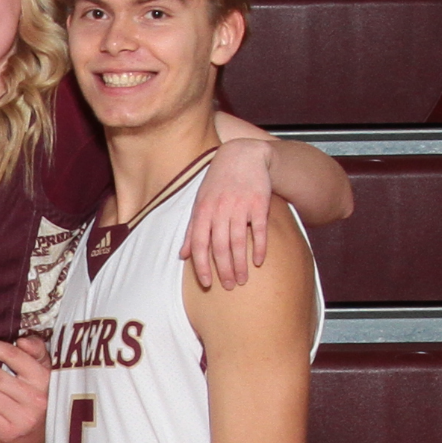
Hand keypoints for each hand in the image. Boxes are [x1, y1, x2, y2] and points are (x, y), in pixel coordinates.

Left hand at [182, 140, 276, 291]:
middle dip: (223, 270)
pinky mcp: (259, 203)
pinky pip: (259, 230)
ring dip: (240, 264)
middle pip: (220, 247)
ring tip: (242, 280)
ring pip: (238, 241)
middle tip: (228, 287)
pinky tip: (259, 261)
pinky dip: (259, 247)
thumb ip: (193, 230)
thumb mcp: (200, 203)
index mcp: (203, 212)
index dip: (201, 266)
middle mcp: (220, 210)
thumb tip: (182, 256)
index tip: (206, 284)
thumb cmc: (218, 183)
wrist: (243, 155)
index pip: (200, 245)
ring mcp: (240, 206)